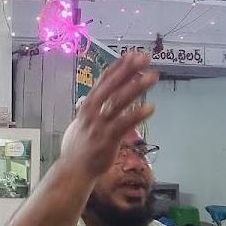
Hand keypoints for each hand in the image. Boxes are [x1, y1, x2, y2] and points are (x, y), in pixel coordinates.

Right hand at [60, 52, 158, 180]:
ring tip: (152, 76)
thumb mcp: (79, 123)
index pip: (104, 80)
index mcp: (87, 105)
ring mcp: (99, 124)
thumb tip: (88, 100)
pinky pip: (124, 124)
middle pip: (112, 85)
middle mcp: (92, 111)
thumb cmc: (77, 148)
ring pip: (119, 102)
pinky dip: (137, 115)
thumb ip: (87, 111)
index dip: (119, 66)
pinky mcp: (107, 139)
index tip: (132, 54)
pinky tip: (151, 107)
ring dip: (136, 87)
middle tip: (145, 57)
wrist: (73, 170)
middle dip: (129, 70)